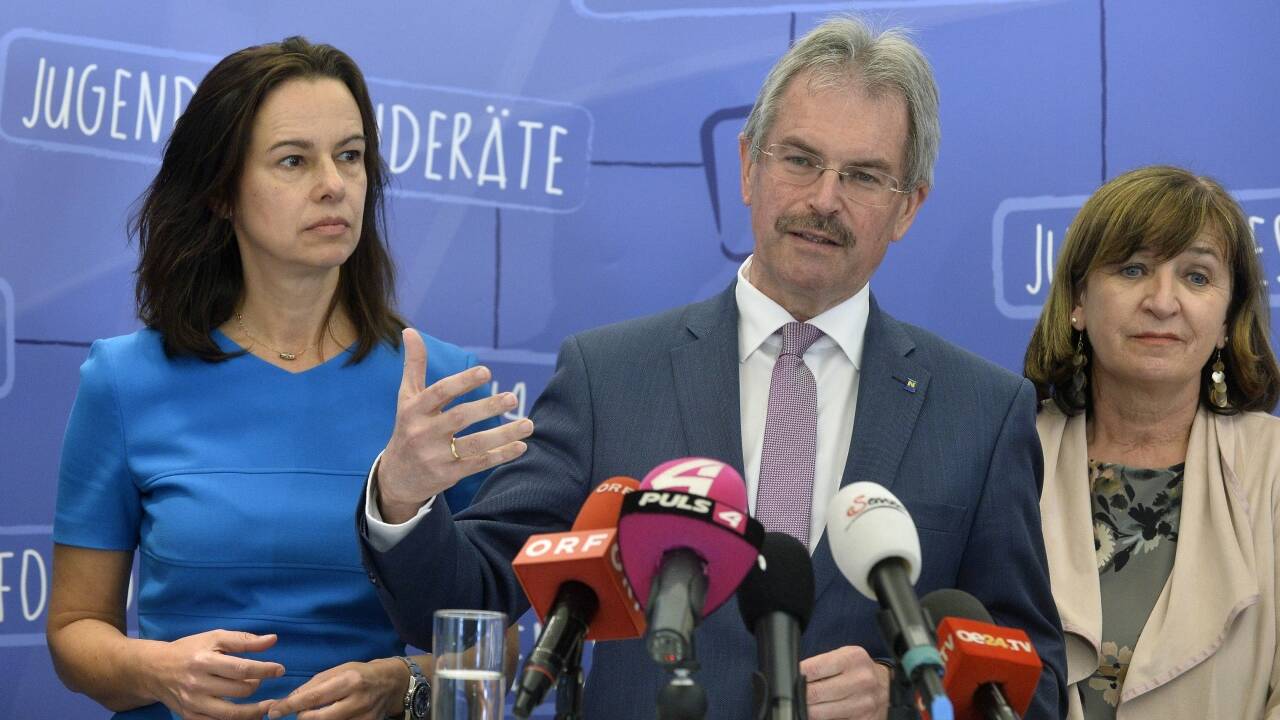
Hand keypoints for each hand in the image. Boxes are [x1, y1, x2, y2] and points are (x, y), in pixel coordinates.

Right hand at [139, 629, 283, 719]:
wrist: (155, 669)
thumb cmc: (190, 650)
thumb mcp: (214, 638)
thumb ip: (244, 640)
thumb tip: (273, 640)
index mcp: (204, 661)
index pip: (241, 668)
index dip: (264, 670)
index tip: (280, 670)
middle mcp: (198, 684)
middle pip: (238, 691)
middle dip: (257, 686)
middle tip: (261, 680)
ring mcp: (193, 704)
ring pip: (231, 714)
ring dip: (254, 711)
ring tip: (267, 706)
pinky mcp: (190, 717)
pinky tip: (247, 715)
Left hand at [266, 658, 403, 719]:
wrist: (391, 683)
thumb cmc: (360, 674)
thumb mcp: (338, 671)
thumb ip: (314, 685)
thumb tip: (290, 699)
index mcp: (348, 681)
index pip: (312, 697)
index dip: (289, 706)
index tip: (273, 712)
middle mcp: (356, 701)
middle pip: (316, 719)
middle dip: (302, 717)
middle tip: (301, 711)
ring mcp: (362, 718)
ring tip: (319, 712)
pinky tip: (331, 715)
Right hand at [378, 328, 533, 522]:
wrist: (396, 478)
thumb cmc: (407, 428)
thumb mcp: (406, 398)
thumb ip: (414, 365)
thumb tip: (410, 331)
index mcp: (414, 410)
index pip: (439, 393)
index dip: (462, 382)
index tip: (487, 372)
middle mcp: (423, 433)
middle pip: (459, 418)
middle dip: (488, 408)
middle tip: (513, 397)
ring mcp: (436, 456)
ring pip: (474, 444)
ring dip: (503, 435)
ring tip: (528, 424)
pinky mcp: (448, 475)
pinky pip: (478, 464)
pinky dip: (500, 455)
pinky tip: (521, 446)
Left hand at [801, 645, 890, 719]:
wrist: (884, 684)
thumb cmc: (856, 670)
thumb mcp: (842, 657)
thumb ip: (820, 665)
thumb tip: (793, 677)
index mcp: (853, 658)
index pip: (813, 668)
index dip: (796, 676)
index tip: (791, 679)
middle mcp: (861, 680)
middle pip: (815, 693)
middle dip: (800, 695)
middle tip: (795, 694)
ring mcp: (864, 703)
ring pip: (821, 713)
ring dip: (808, 710)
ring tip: (806, 705)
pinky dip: (822, 719)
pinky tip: (821, 714)